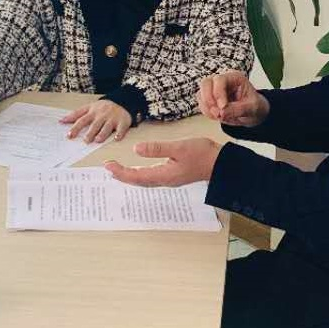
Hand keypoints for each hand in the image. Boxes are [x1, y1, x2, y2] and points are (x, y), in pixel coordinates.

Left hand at [60, 100, 131, 143]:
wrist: (122, 102)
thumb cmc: (102, 108)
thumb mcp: (89, 107)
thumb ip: (76, 114)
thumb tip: (61, 121)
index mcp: (92, 112)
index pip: (82, 120)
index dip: (75, 127)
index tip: (69, 135)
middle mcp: (102, 115)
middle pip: (95, 124)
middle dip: (90, 132)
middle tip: (85, 140)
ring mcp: (112, 118)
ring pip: (107, 126)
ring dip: (102, 134)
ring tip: (98, 140)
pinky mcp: (122, 121)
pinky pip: (121, 128)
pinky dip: (119, 133)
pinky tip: (116, 138)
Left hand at [105, 138, 220, 187]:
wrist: (220, 163)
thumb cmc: (201, 154)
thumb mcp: (179, 147)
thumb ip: (157, 149)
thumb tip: (136, 149)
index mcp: (163, 175)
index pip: (136, 176)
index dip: (120, 172)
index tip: (108, 166)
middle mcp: (164, 180)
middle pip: (138, 181)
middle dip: (122, 175)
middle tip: (108, 167)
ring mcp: (169, 179)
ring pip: (144, 180)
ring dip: (130, 176)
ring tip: (118, 170)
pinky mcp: (173, 175)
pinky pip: (151, 178)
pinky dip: (140, 175)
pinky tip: (139, 170)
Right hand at [198, 71, 268, 127]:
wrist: (253, 113)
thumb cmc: (255, 106)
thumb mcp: (252, 108)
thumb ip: (238, 109)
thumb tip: (221, 113)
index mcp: (235, 77)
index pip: (219, 80)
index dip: (218, 94)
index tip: (223, 108)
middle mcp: (222, 80)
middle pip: (205, 83)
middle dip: (209, 100)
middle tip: (218, 114)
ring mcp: (214, 89)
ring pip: (200, 94)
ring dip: (208, 107)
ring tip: (220, 116)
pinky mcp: (210, 98)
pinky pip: (201, 104)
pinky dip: (207, 112)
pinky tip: (217, 117)